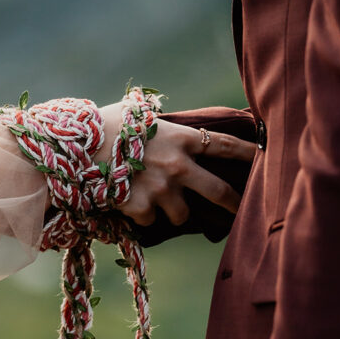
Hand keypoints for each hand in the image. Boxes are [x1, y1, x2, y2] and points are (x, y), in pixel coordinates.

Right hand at [95, 102, 255, 226]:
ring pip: (182, 215)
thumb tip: (166, 126)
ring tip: (154, 200)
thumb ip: (160, 127)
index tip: (266, 158)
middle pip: (218, 191)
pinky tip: (126, 203)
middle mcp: (178, 165)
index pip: (225, 146)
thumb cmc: (102, 127)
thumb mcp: (137, 117)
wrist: (73, 148)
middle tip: (243, 212)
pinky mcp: (142, 209)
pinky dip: (142, 216)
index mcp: (181, 138)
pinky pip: (150, 221)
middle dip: (234, 204)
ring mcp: (161, 190)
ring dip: (173, 211)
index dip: (249, 154)